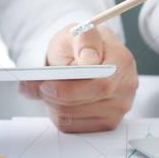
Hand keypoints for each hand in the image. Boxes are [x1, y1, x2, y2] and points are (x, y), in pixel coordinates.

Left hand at [19, 24, 137, 132]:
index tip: (45, 84)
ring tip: (43, 88)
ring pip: (73, 117)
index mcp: (122, 62)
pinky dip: (56, 113)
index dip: (70, 89)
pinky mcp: (105, 123)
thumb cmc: (81, 43)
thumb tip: (88, 59)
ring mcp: (118, 109)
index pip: (100, 85)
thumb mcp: (79, 31)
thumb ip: (84, 41)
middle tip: (33, 85)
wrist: (86, 55)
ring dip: (52, 104)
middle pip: (84, 104)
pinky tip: (55, 98)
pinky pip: (71, 127)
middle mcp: (125, 88)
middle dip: (54, 96)